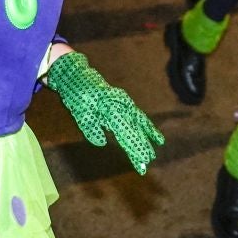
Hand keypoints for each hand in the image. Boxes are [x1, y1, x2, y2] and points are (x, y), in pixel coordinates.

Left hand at [43, 51, 163, 172]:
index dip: (136, 147)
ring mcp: (124, 102)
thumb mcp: (79, 112)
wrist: (77, 76)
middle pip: (135, 129)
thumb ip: (91, 129)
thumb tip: (102, 143)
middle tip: (148, 162)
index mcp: (111, 109)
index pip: (127, 133)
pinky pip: (137, 115)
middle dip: (143, 146)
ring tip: (159, 143)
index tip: (143, 160)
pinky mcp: (123, 102)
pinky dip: (145, 123)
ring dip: (148, 134)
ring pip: (139, 121)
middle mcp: (121, 106)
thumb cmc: (78, 95)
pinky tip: (150, 131)